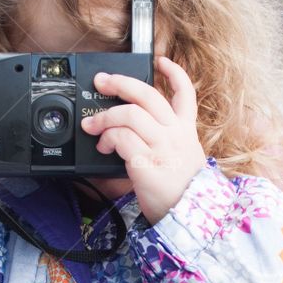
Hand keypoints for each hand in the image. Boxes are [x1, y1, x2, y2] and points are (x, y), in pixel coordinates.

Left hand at [82, 54, 207, 225]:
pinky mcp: (147, 163)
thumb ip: (161, 143)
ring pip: (130, 114)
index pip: (186, 94)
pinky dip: (107, 138)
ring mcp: (162, 148)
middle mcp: (176, 135)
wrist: (190, 221)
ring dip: (105, 116)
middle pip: (147, 95)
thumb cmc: (181, 194)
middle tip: (101, 82)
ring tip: (92, 126)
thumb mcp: (181, 162)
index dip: (174, 73)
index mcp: (186, 133)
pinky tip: (103, 147)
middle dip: (120, 82)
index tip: (160, 61)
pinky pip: (122, 139)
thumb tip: (127, 132)